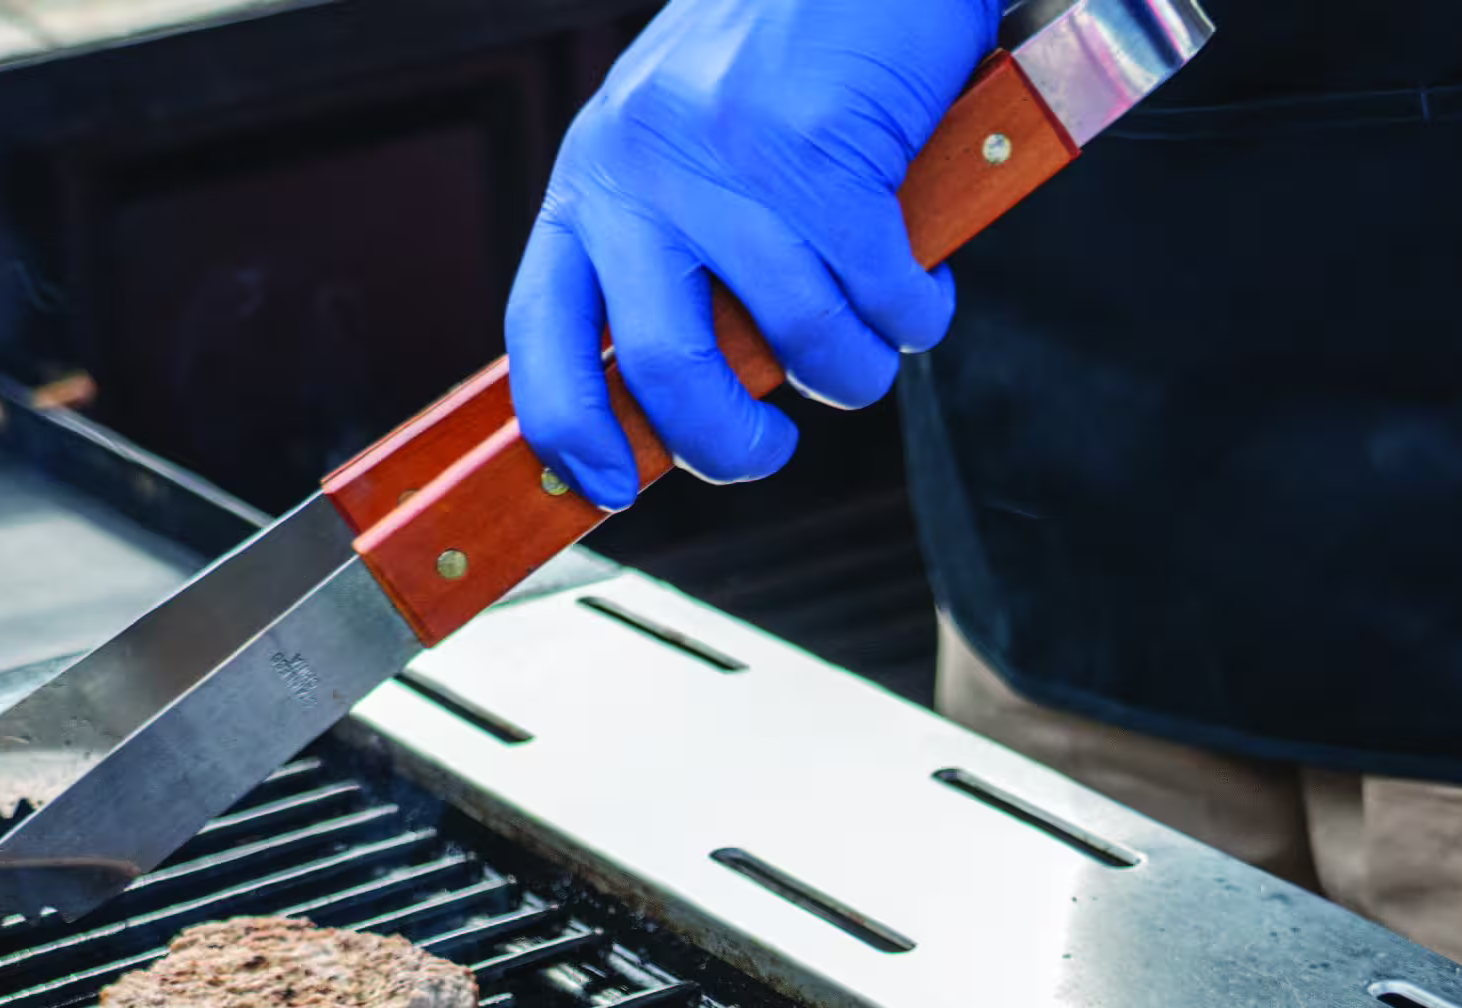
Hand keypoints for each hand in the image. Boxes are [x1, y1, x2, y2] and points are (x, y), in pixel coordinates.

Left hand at [507, 0, 995, 505]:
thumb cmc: (779, 65)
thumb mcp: (675, 154)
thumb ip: (659, 259)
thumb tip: (663, 409)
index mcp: (592, 181)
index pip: (543, 336)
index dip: (572, 433)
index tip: (614, 487)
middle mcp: (642, 170)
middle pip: (668, 369)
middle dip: (729, 445)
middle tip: (768, 452)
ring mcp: (731, 159)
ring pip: (795, 339)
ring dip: (852, 373)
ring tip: (872, 351)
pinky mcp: (825, 153)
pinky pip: (877, 294)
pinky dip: (912, 318)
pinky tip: (918, 296)